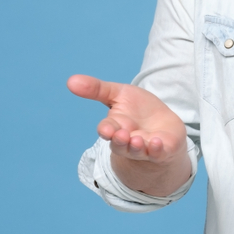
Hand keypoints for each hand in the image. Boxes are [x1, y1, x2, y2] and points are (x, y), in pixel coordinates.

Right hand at [68, 74, 190, 194]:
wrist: (163, 125)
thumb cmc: (138, 109)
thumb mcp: (119, 93)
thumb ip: (97, 89)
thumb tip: (70, 80)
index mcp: (115, 126)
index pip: (107, 129)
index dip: (106, 130)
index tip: (106, 129)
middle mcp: (127, 140)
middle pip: (120, 144)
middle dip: (120, 141)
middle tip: (122, 135)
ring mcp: (144, 147)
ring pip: (137, 150)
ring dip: (136, 146)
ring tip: (137, 140)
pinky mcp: (162, 150)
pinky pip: (158, 153)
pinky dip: (157, 149)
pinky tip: (157, 143)